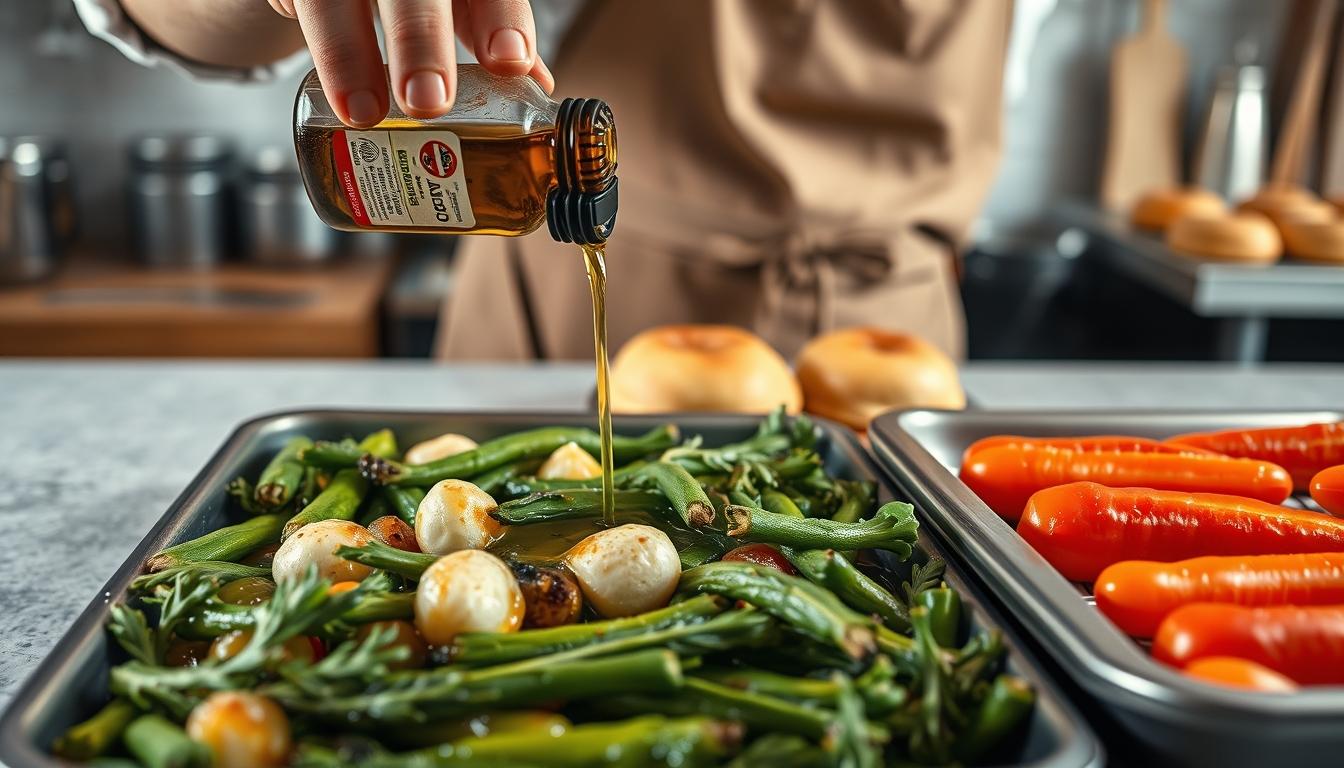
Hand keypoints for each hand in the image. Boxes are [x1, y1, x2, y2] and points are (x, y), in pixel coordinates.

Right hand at [268, 0, 553, 127]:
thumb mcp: (456, 5)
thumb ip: (489, 34)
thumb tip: (541, 87)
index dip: (501, 18)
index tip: (510, 61)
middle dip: (422, 40)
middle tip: (429, 101)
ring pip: (338, 0)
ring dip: (352, 56)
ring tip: (366, 114)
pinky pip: (305, 7)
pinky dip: (327, 55)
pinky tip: (335, 99)